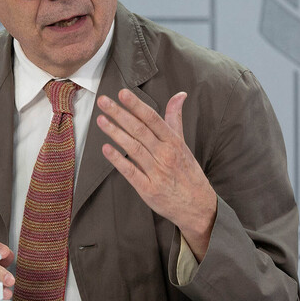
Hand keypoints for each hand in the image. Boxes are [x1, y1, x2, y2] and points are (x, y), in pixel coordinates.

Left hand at [96, 89, 216, 260]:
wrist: (198, 207)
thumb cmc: (188, 172)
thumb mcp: (183, 143)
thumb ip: (175, 119)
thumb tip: (179, 95)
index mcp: (174, 142)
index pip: (153, 119)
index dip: (137, 106)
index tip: (122, 93)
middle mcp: (165, 155)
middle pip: (140, 131)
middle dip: (120, 114)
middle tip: (103, 101)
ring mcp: (157, 172)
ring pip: (134, 149)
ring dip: (116, 133)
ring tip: (101, 120)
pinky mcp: (149, 189)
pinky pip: (131, 172)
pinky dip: (118, 160)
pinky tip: (106, 149)